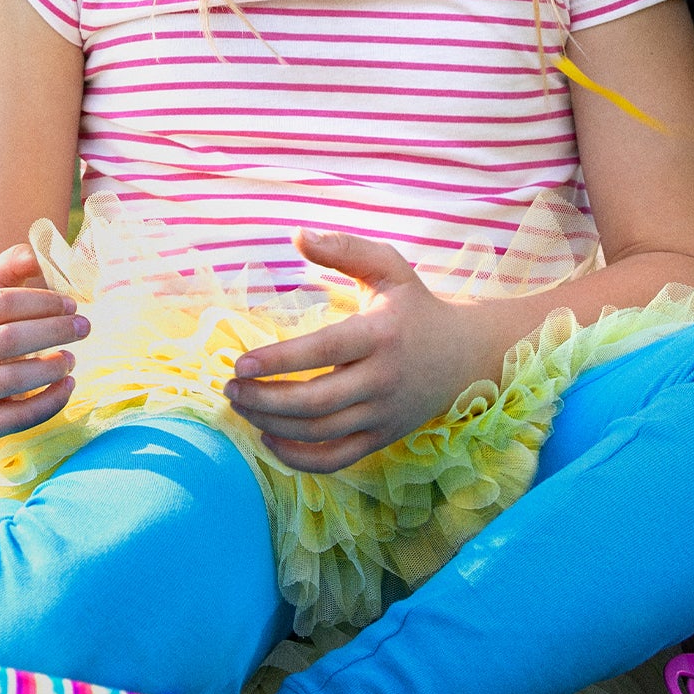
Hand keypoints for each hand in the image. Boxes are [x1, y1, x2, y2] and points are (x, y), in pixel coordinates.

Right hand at [0, 243, 88, 439]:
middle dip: (54, 331)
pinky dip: (51, 401)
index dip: (42, 301)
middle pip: (7, 340)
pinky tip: (69, 384)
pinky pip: (18, 418)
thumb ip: (13, 264)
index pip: (0, 303)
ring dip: (52, 367)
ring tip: (72, 357)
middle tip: (85, 327)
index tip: (73, 304)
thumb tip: (37, 252)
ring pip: (12, 379)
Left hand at [225, 230, 502, 472]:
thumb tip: (296, 234)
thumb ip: (344, 249)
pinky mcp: (382, 438)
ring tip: (242, 406)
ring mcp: (383, 414)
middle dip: (264, 399)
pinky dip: (297, 457)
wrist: (463, 355)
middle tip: (230, 389)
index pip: (324, 351)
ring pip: (319, 432)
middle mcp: (384, 379)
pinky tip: (270, 437)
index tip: (239, 364)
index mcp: (382, 334)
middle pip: (315, 401)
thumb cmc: (415, 307)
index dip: (278, 360)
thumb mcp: (389, 268)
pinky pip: (335, 459)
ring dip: (272, 424)